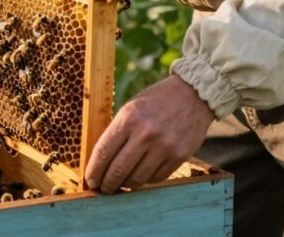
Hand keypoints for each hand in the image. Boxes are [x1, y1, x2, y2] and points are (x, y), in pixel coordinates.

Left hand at [84, 74, 214, 192]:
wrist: (192, 95)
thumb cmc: (156, 100)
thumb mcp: (131, 107)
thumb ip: (117, 131)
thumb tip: (101, 160)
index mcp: (128, 118)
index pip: (103, 152)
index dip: (93, 171)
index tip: (90, 180)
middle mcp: (145, 133)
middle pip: (118, 170)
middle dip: (107, 184)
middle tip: (103, 188)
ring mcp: (164, 146)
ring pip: (137, 178)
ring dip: (126, 185)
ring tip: (121, 184)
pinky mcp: (179, 155)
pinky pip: (156, 178)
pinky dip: (146, 180)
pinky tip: (141, 176)